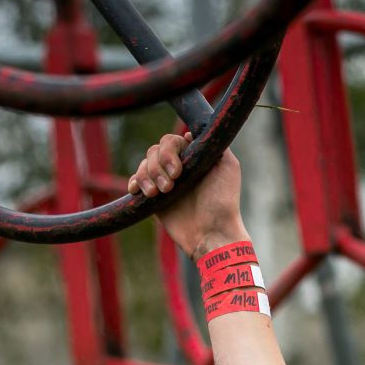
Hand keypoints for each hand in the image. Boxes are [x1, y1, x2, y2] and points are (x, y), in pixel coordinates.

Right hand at [131, 132, 248, 257]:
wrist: (211, 233)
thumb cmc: (223, 201)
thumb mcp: (229, 167)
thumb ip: (216, 145)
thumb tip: (193, 131)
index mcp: (194, 156)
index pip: (171, 141)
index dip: (170, 152)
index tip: (178, 171)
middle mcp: (179, 165)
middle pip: (154, 151)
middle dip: (158, 167)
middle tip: (170, 186)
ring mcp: (165, 181)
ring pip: (144, 164)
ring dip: (148, 177)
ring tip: (159, 194)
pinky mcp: (154, 197)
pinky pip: (136, 181)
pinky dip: (135, 183)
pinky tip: (139, 191)